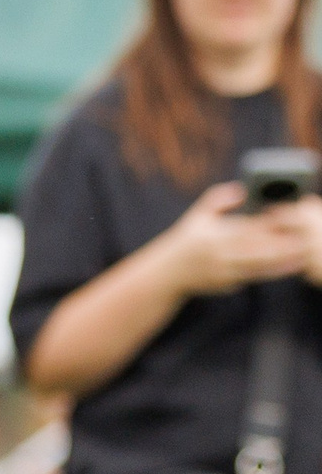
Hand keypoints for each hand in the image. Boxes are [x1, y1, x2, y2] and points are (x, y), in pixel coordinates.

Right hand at [156, 183, 314, 298]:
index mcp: (215, 235)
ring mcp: (224, 272)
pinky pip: (254, 277)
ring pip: (259, 266)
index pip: (247, 227)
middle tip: (305, 237)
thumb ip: (219, 198)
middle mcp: (220, 255)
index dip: (269, 222)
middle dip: (283, 244)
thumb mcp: (197, 215)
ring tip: (303, 253)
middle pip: (258, 249)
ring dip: (283, 260)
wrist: (168, 273)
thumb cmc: (187, 240)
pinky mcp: (227, 284)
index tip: (288, 216)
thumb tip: (241, 188)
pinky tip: (289, 267)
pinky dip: (274, 272)